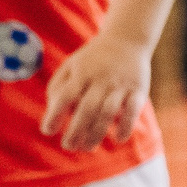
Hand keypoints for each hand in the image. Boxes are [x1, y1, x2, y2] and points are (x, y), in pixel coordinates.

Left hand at [42, 32, 151, 152]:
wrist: (126, 39)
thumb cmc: (93, 58)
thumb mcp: (71, 65)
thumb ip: (58, 86)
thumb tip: (52, 111)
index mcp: (82, 73)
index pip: (66, 96)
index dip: (55, 114)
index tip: (48, 131)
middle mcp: (101, 79)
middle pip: (87, 108)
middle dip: (76, 131)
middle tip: (68, 146)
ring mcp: (120, 85)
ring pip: (108, 112)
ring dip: (97, 133)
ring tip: (87, 147)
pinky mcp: (138, 90)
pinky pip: (133, 111)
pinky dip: (126, 126)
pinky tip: (118, 139)